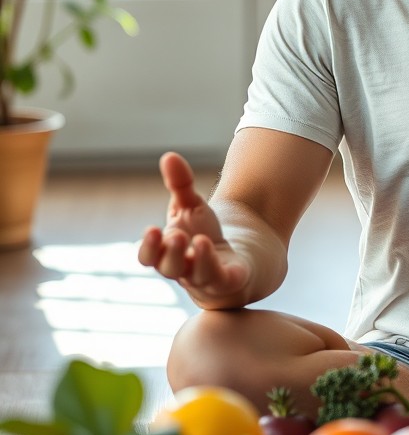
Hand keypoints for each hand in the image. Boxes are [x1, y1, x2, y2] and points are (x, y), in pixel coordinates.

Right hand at [138, 151, 251, 299]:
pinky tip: (225, 253)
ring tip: (200, 240)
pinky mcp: (230, 279)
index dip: (148, 247)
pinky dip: (221, 269)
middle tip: (176, 235)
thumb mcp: (192, 205)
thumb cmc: (205, 233)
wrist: (235, 258)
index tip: (151, 229)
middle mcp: (183, 269)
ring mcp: (206, 278)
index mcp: (168, 252)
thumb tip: (169, 155)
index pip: (149, 257)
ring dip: (198, 259)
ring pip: (197, 274)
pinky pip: (224, 279)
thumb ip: (180, 184)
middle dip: (170, 253)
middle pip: (169, 267)